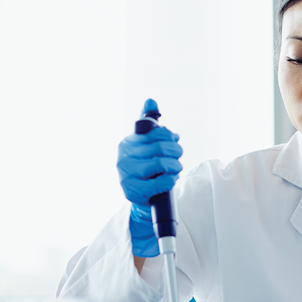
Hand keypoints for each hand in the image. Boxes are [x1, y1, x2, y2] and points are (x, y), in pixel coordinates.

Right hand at [117, 126, 182, 256]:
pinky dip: (170, 180)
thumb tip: (150, 101)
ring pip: (161, 164)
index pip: (155, 133)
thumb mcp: (146, 146)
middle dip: (176, 152)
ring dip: (175, 167)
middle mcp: (123, 158)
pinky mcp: (133, 191)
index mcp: (127, 143)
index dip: (170, 137)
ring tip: (174, 170)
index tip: (174, 142)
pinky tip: (169, 180)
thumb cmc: (147, 170)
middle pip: (160, 148)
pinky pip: (161, 181)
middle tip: (178, 157)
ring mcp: (126, 175)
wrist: (141, 200)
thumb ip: (148, 124)